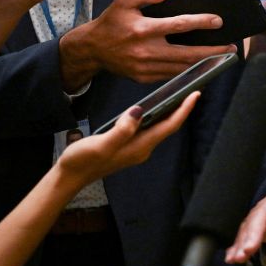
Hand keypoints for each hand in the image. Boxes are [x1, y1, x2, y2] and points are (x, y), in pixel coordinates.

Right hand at [56, 91, 198, 185]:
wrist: (69, 177)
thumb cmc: (82, 161)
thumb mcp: (101, 145)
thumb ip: (121, 130)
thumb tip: (138, 112)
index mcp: (140, 147)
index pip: (169, 125)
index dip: (184, 109)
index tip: (196, 93)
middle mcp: (142, 148)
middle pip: (168, 126)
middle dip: (182, 108)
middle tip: (192, 89)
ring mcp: (136, 148)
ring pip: (159, 127)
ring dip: (170, 112)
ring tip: (179, 94)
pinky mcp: (128, 146)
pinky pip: (148, 129)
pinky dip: (155, 116)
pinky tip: (153, 107)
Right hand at [59, 0, 236, 87]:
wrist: (92, 49)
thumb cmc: (111, 22)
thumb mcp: (125, 0)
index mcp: (143, 29)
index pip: (179, 25)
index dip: (201, 22)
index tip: (218, 21)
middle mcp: (146, 50)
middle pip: (187, 53)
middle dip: (213, 51)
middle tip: (231, 47)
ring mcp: (146, 67)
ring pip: (183, 67)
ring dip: (205, 63)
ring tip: (223, 56)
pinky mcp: (145, 78)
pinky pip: (173, 75)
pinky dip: (189, 71)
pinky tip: (202, 65)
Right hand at [226, 188, 265, 262]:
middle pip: (261, 215)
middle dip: (254, 232)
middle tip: (249, 250)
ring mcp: (261, 214)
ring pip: (248, 225)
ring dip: (241, 241)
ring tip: (236, 258)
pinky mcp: (253, 225)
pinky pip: (242, 234)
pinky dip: (236, 245)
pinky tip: (231, 259)